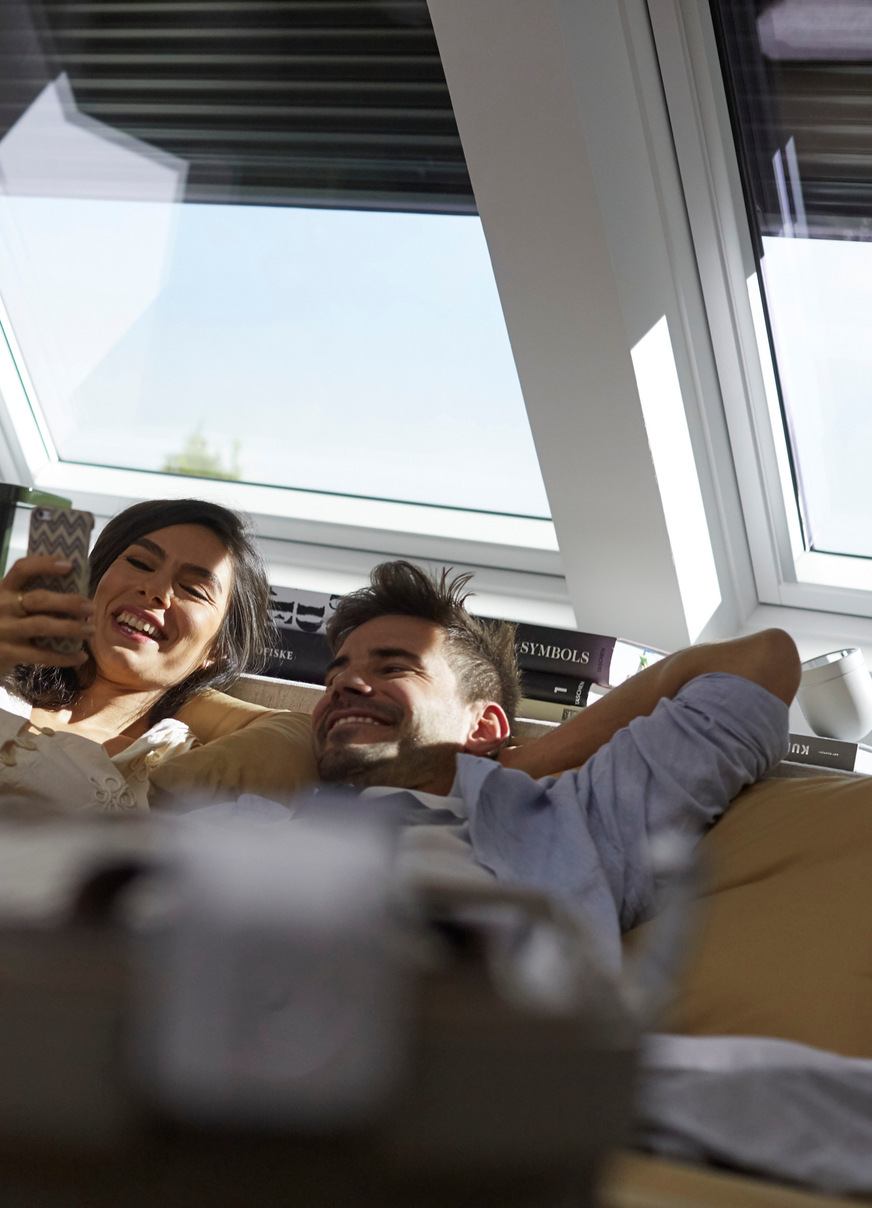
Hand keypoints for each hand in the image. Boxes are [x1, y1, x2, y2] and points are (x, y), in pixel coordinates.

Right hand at [0, 555, 94, 676]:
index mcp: (3, 589)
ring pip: (41, 625)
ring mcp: (3, 630)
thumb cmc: (7, 623)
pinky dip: (64, 657)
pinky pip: (41, 655)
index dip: (45, 564)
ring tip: (91, 629)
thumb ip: (32, 595)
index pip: (22, 569)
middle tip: (90, 607)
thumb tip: (76, 588)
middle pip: (38, 599)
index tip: (70, 565)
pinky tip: (81, 657)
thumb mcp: (11, 604)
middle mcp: (1, 606)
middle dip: (68, 602)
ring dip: (71, 627)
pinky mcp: (7, 653)